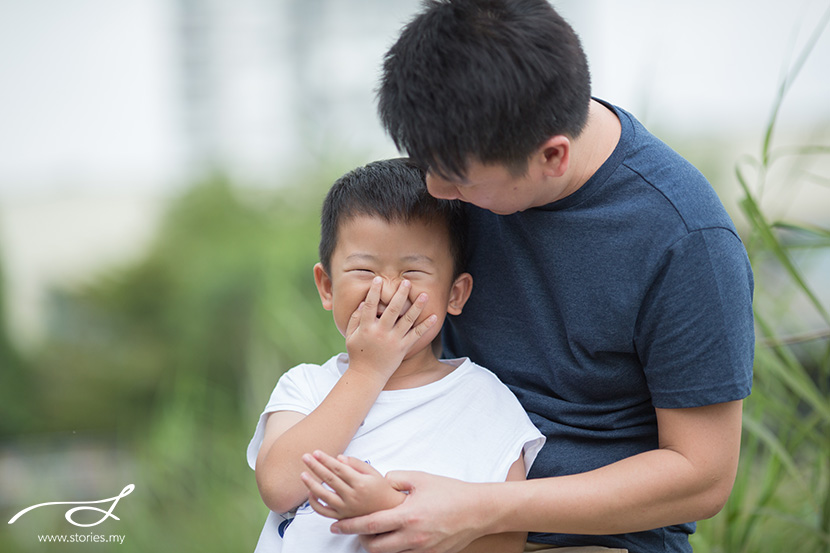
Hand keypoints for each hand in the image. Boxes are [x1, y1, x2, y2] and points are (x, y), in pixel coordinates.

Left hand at [301, 451, 405, 519]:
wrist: (388, 511)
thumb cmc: (381, 489)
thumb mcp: (373, 473)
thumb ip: (355, 464)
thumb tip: (338, 458)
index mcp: (360, 484)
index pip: (338, 469)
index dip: (326, 460)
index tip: (316, 453)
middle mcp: (352, 497)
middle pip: (329, 480)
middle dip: (315, 467)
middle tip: (305, 457)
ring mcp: (345, 509)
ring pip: (323, 496)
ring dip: (311, 484)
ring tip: (303, 474)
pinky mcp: (341, 517)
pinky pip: (323, 512)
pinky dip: (314, 503)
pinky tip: (311, 493)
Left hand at [331, 471, 485, 552]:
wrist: (477, 510)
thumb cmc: (450, 492)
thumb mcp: (420, 478)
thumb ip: (395, 479)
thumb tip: (380, 481)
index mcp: (407, 516)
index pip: (370, 525)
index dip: (350, 526)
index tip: (337, 526)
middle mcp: (413, 537)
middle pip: (375, 547)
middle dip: (360, 541)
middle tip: (355, 532)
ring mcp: (422, 550)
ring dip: (377, 547)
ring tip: (373, 536)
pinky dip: (395, 551)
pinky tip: (394, 540)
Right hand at [345, 277, 436, 377]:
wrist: (367, 376)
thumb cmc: (358, 354)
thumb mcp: (351, 336)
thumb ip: (355, 319)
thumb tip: (363, 303)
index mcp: (366, 328)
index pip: (370, 305)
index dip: (374, 292)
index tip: (378, 279)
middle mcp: (380, 333)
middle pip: (392, 310)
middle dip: (400, 295)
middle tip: (406, 282)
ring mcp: (393, 341)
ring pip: (407, 320)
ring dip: (417, 307)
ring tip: (424, 294)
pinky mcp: (403, 348)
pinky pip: (416, 335)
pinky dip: (426, 326)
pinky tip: (434, 316)